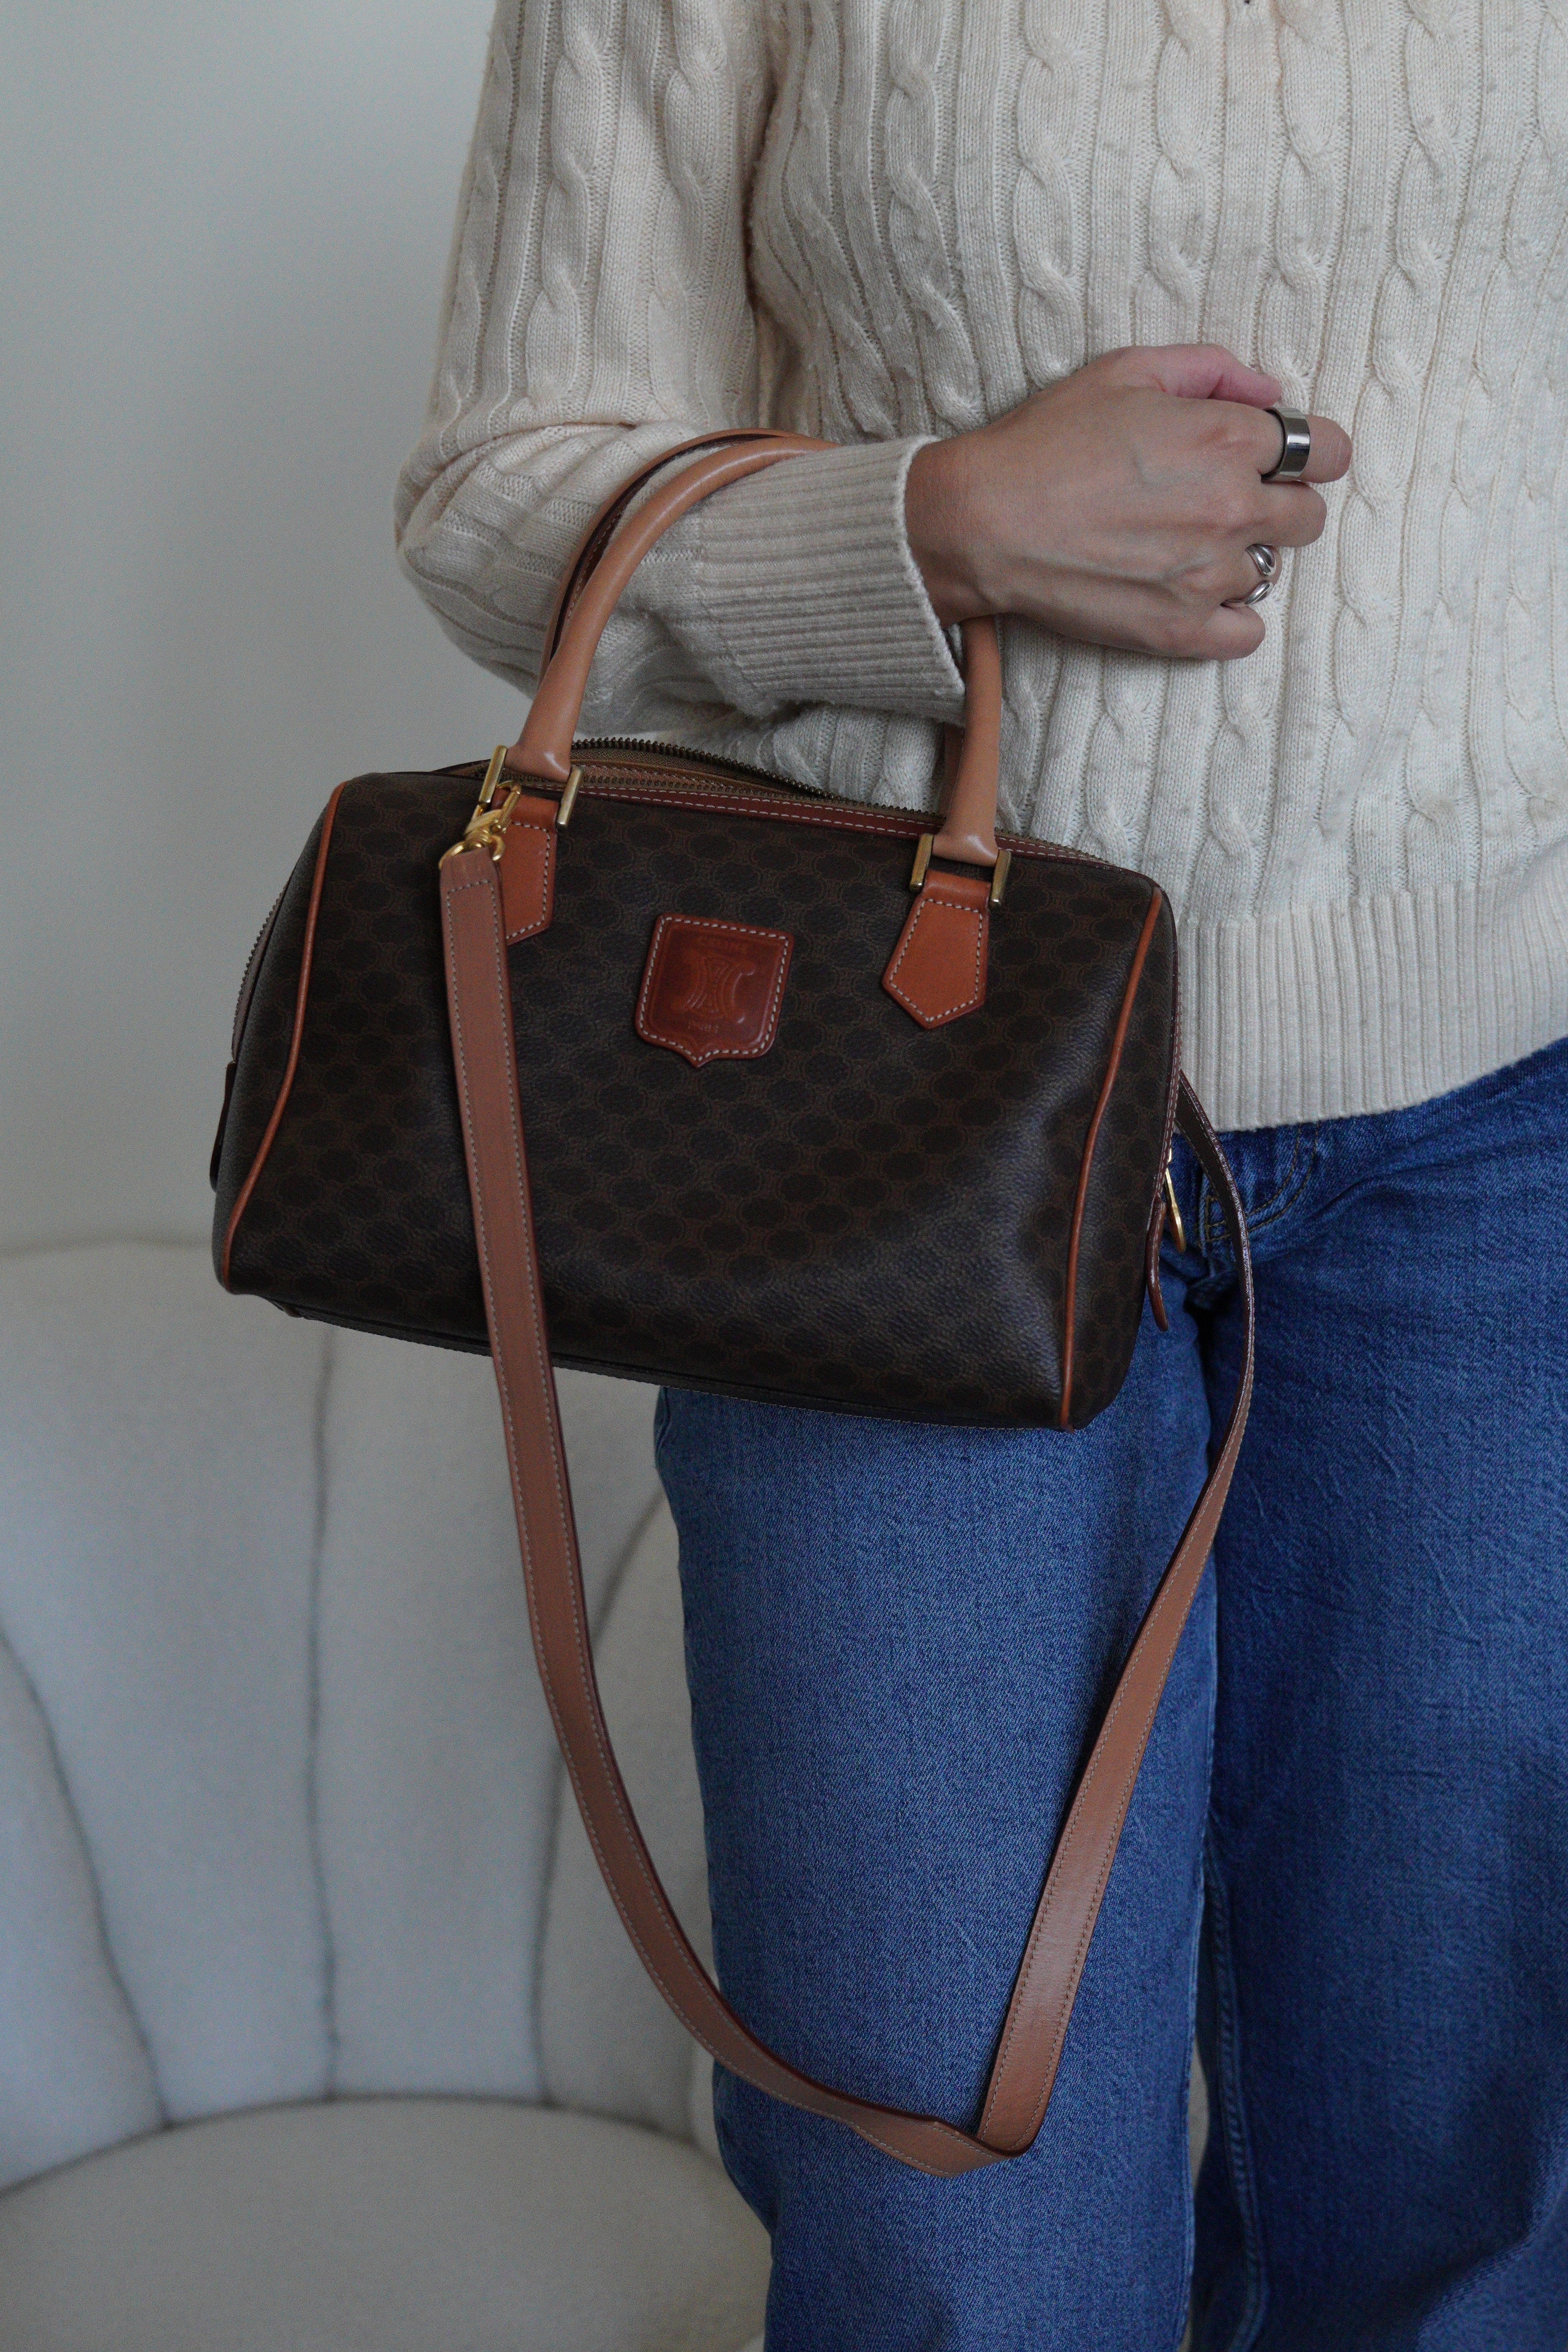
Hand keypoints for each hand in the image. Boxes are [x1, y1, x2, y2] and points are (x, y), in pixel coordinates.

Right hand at [905, 345, 1351, 660]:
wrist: (983, 523)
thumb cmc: (1045, 441)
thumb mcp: (1126, 371)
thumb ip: (1211, 369)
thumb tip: (1270, 394)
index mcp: (1228, 438)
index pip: (1328, 451)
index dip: (1307, 453)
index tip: (1277, 460)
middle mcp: (1232, 508)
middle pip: (1310, 517)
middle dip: (1279, 505)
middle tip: (1225, 503)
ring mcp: (1210, 575)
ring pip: (1272, 572)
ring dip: (1241, 559)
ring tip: (1187, 548)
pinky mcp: (1180, 628)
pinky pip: (1248, 633)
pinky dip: (1231, 619)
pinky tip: (1194, 596)